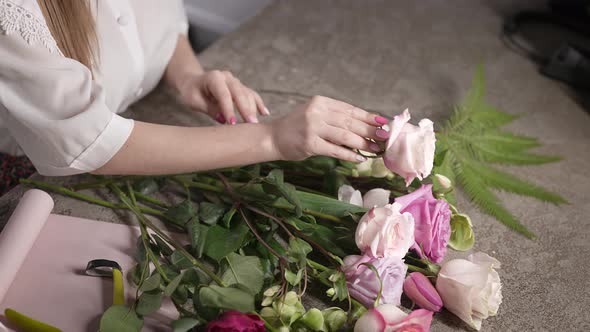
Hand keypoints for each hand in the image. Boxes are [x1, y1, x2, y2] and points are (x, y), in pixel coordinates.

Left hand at [177, 70, 268, 123]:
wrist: (194, 82)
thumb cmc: (192, 92)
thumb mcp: (194, 101)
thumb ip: (208, 108)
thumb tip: (222, 119)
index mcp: (214, 78)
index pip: (223, 94)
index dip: (228, 109)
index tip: (232, 123)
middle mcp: (227, 77)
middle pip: (239, 93)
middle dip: (245, 109)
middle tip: (251, 124)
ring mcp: (235, 81)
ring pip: (247, 94)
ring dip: (252, 109)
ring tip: (255, 124)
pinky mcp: (240, 88)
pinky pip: (251, 95)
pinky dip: (258, 104)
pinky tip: (265, 113)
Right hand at [268, 96, 390, 162]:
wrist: (274, 137)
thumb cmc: (299, 127)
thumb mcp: (316, 115)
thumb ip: (336, 118)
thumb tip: (366, 126)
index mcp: (321, 102)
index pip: (350, 109)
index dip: (369, 117)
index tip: (384, 123)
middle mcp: (317, 112)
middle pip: (350, 122)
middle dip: (370, 131)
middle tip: (384, 138)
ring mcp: (312, 128)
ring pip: (345, 136)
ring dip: (363, 144)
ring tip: (375, 149)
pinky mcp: (309, 144)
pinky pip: (335, 150)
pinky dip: (349, 155)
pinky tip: (359, 158)